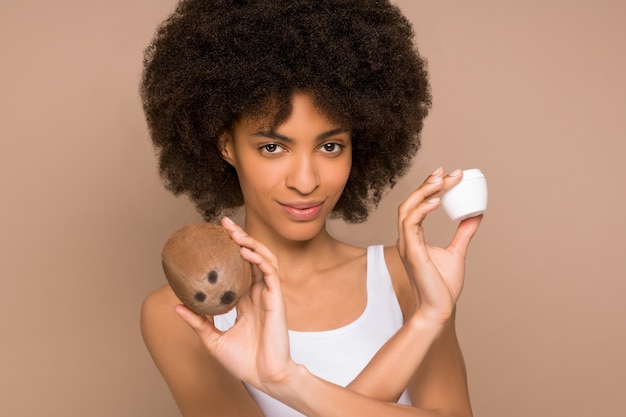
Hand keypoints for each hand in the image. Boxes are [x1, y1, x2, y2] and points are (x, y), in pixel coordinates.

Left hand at [174, 217, 294, 390]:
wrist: (264, 377)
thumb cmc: (244, 362)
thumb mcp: (213, 340)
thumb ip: (198, 321)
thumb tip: (177, 306)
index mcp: (246, 301)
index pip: (239, 268)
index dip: (230, 251)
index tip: (214, 238)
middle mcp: (258, 294)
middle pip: (251, 257)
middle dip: (239, 238)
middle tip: (223, 224)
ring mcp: (268, 294)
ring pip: (263, 259)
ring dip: (250, 243)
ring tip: (234, 232)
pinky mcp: (276, 299)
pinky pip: (270, 272)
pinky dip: (259, 259)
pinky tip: (246, 251)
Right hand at [396, 167, 481, 323]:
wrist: (438, 309)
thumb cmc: (443, 286)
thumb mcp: (457, 252)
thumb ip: (463, 232)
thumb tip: (475, 214)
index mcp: (414, 237)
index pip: (418, 205)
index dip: (430, 188)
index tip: (447, 175)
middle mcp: (407, 238)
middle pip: (410, 202)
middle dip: (427, 184)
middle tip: (446, 172)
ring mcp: (407, 244)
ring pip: (407, 209)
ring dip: (424, 192)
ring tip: (442, 180)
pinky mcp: (412, 252)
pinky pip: (411, 224)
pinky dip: (422, 210)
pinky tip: (437, 201)